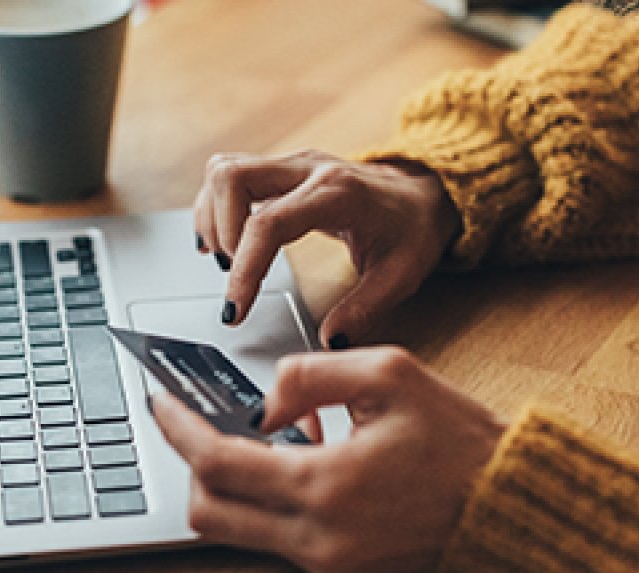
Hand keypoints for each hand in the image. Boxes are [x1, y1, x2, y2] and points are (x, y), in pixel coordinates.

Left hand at [150, 347, 504, 572]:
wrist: (512, 509)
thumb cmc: (461, 442)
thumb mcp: (390, 375)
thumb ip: (309, 374)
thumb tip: (263, 403)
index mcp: (325, 486)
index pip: (217, 464)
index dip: (178, 430)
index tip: (160, 404)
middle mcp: (318, 538)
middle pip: (208, 513)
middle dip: (192, 466)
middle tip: (200, 426)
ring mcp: (328, 566)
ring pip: (237, 532)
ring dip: (234, 485)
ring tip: (270, 440)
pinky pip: (278, 541)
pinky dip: (272, 503)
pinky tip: (306, 467)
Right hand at [194, 150, 461, 347]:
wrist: (425, 192)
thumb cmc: (413, 229)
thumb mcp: (401, 276)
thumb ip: (365, 310)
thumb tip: (329, 341)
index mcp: (337, 194)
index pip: (268, 224)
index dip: (244, 270)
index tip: (235, 310)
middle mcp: (308, 169)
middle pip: (232, 178)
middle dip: (221, 232)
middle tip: (234, 274)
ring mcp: (292, 164)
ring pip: (224, 170)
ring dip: (213, 216)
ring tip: (227, 259)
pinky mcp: (281, 169)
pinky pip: (230, 174)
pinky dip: (215, 207)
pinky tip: (222, 241)